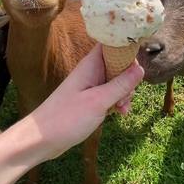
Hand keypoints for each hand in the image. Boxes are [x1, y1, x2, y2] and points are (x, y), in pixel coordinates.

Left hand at [31, 43, 143, 161]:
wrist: (42, 139)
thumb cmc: (67, 117)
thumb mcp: (99, 101)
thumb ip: (121, 84)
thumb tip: (141, 69)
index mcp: (91, 64)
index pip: (112, 44)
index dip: (127, 49)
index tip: (137, 66)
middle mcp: (91, 71)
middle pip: (118, 64)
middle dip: (129, 79)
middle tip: (126, 96)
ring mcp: (91, 85)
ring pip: (116, 81)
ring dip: (124, 94)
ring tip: (121, 109)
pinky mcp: (91, 99)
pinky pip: (110, 94)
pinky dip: (117, 102)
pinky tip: (119, 114)